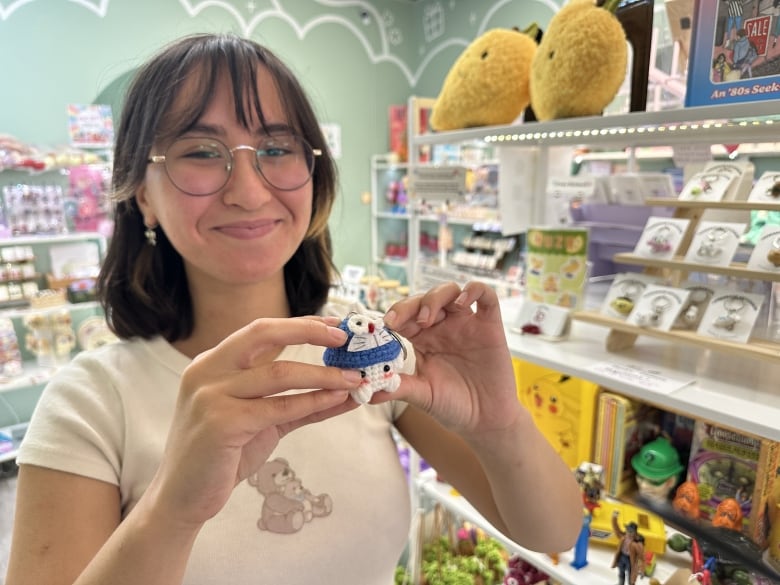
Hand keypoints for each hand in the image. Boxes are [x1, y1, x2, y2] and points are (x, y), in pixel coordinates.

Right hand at [144, 316, 360, 530]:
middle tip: (344, 339)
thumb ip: (298, 401)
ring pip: (279, 373)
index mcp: (213, 362)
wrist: (182, 497)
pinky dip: (312, 402)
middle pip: (264, 334)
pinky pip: (278, 408)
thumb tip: (345, 390)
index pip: (261, 330)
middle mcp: (208, 370)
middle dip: (308, 331)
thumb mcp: (261, 420)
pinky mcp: (221, 423)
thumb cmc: (222, 455)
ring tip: (354, 379)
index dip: (301, 324)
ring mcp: (211, 395)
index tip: (334, 325)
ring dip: (323, 375)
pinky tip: (335, 400)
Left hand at [381, 281, 521, 439]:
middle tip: (401, 321)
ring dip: (435, 297)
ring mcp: (466, 323)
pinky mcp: (490, 325)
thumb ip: (398, 388)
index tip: (385, 325)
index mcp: (423, 339)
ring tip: (428, 318)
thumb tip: (368, 392)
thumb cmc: (453, 406)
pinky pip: (485, 295)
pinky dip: (474, 290)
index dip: (394, 314)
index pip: (405, 316)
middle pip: (424, 299)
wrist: (485, 420)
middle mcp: (443, 327)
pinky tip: (462, 302)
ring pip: (449, 291)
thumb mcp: (422, 395)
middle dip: (410, 306)